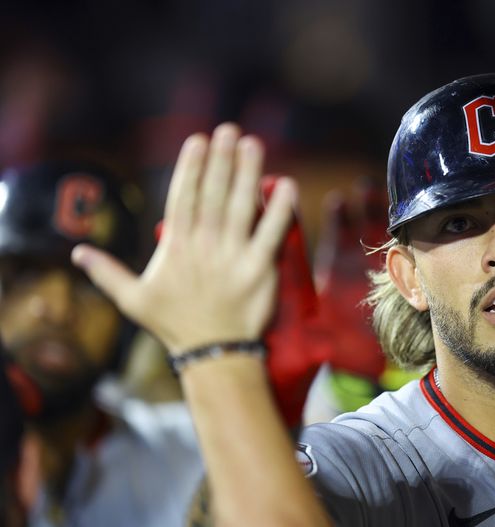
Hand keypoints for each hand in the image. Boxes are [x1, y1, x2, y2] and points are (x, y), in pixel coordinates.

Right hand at [72, 123, 296, 354]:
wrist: (212, 353)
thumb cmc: (174, 325)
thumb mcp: (132, 300)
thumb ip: (107, 272)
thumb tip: (77, 253)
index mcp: (177, 247)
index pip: (184, 197)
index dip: (191, 167)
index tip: (198, 140)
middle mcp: (205, 245)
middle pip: (214, 194)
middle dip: (221, 159)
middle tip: (228, 129)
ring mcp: (233, 256)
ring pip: (241, 206)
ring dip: (248, 173)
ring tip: (252, 144)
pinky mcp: (260, 269)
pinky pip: (272, 234)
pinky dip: (281, 210)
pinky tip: (288, 185)